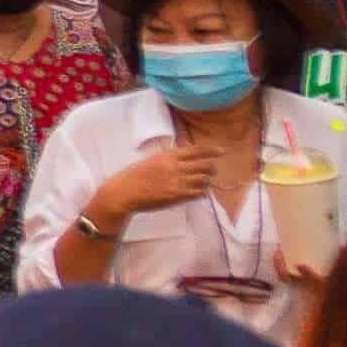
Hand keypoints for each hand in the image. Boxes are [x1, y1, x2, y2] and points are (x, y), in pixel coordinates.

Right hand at [93, 140, 224, 225]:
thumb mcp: (151, 160)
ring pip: (204, 180)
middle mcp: (176, 167)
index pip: (196, 150)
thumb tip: (184, 157)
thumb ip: (168, 159)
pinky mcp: (177, 196)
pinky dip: (200, 192)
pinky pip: (198, 193)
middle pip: (205, 165)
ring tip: (203, 182)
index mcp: (168, 156)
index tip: (221, 152)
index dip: (212, 151)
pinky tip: (196, 192)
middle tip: (211, 171)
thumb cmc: (133, 175)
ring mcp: (178, 182)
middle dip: (211, 168)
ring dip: (206, 181)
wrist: (124, 192)